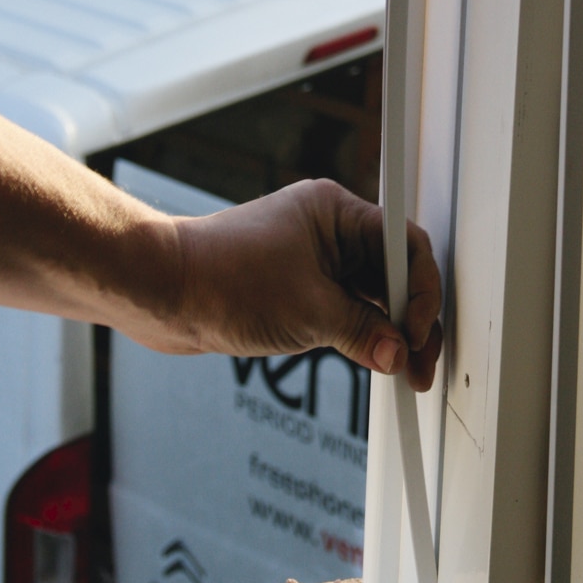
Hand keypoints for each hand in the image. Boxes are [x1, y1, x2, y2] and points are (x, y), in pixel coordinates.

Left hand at [157, 179, 442, 390]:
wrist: (160, 292)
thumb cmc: (220, 279)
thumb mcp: (307, 312)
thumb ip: (362, 333)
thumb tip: (395, 353)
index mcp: (336, 212)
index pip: (405, 246)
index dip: (422, 292)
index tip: (420, 333)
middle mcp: (328, 230)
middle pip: (392, 273)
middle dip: (409, 320)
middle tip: (419, 364)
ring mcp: (312, 259)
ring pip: (370, 295)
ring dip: (386, 331)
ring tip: (399, 370)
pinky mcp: (295, 287)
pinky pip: (343, 309)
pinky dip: (360, 334)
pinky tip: (372, 358)